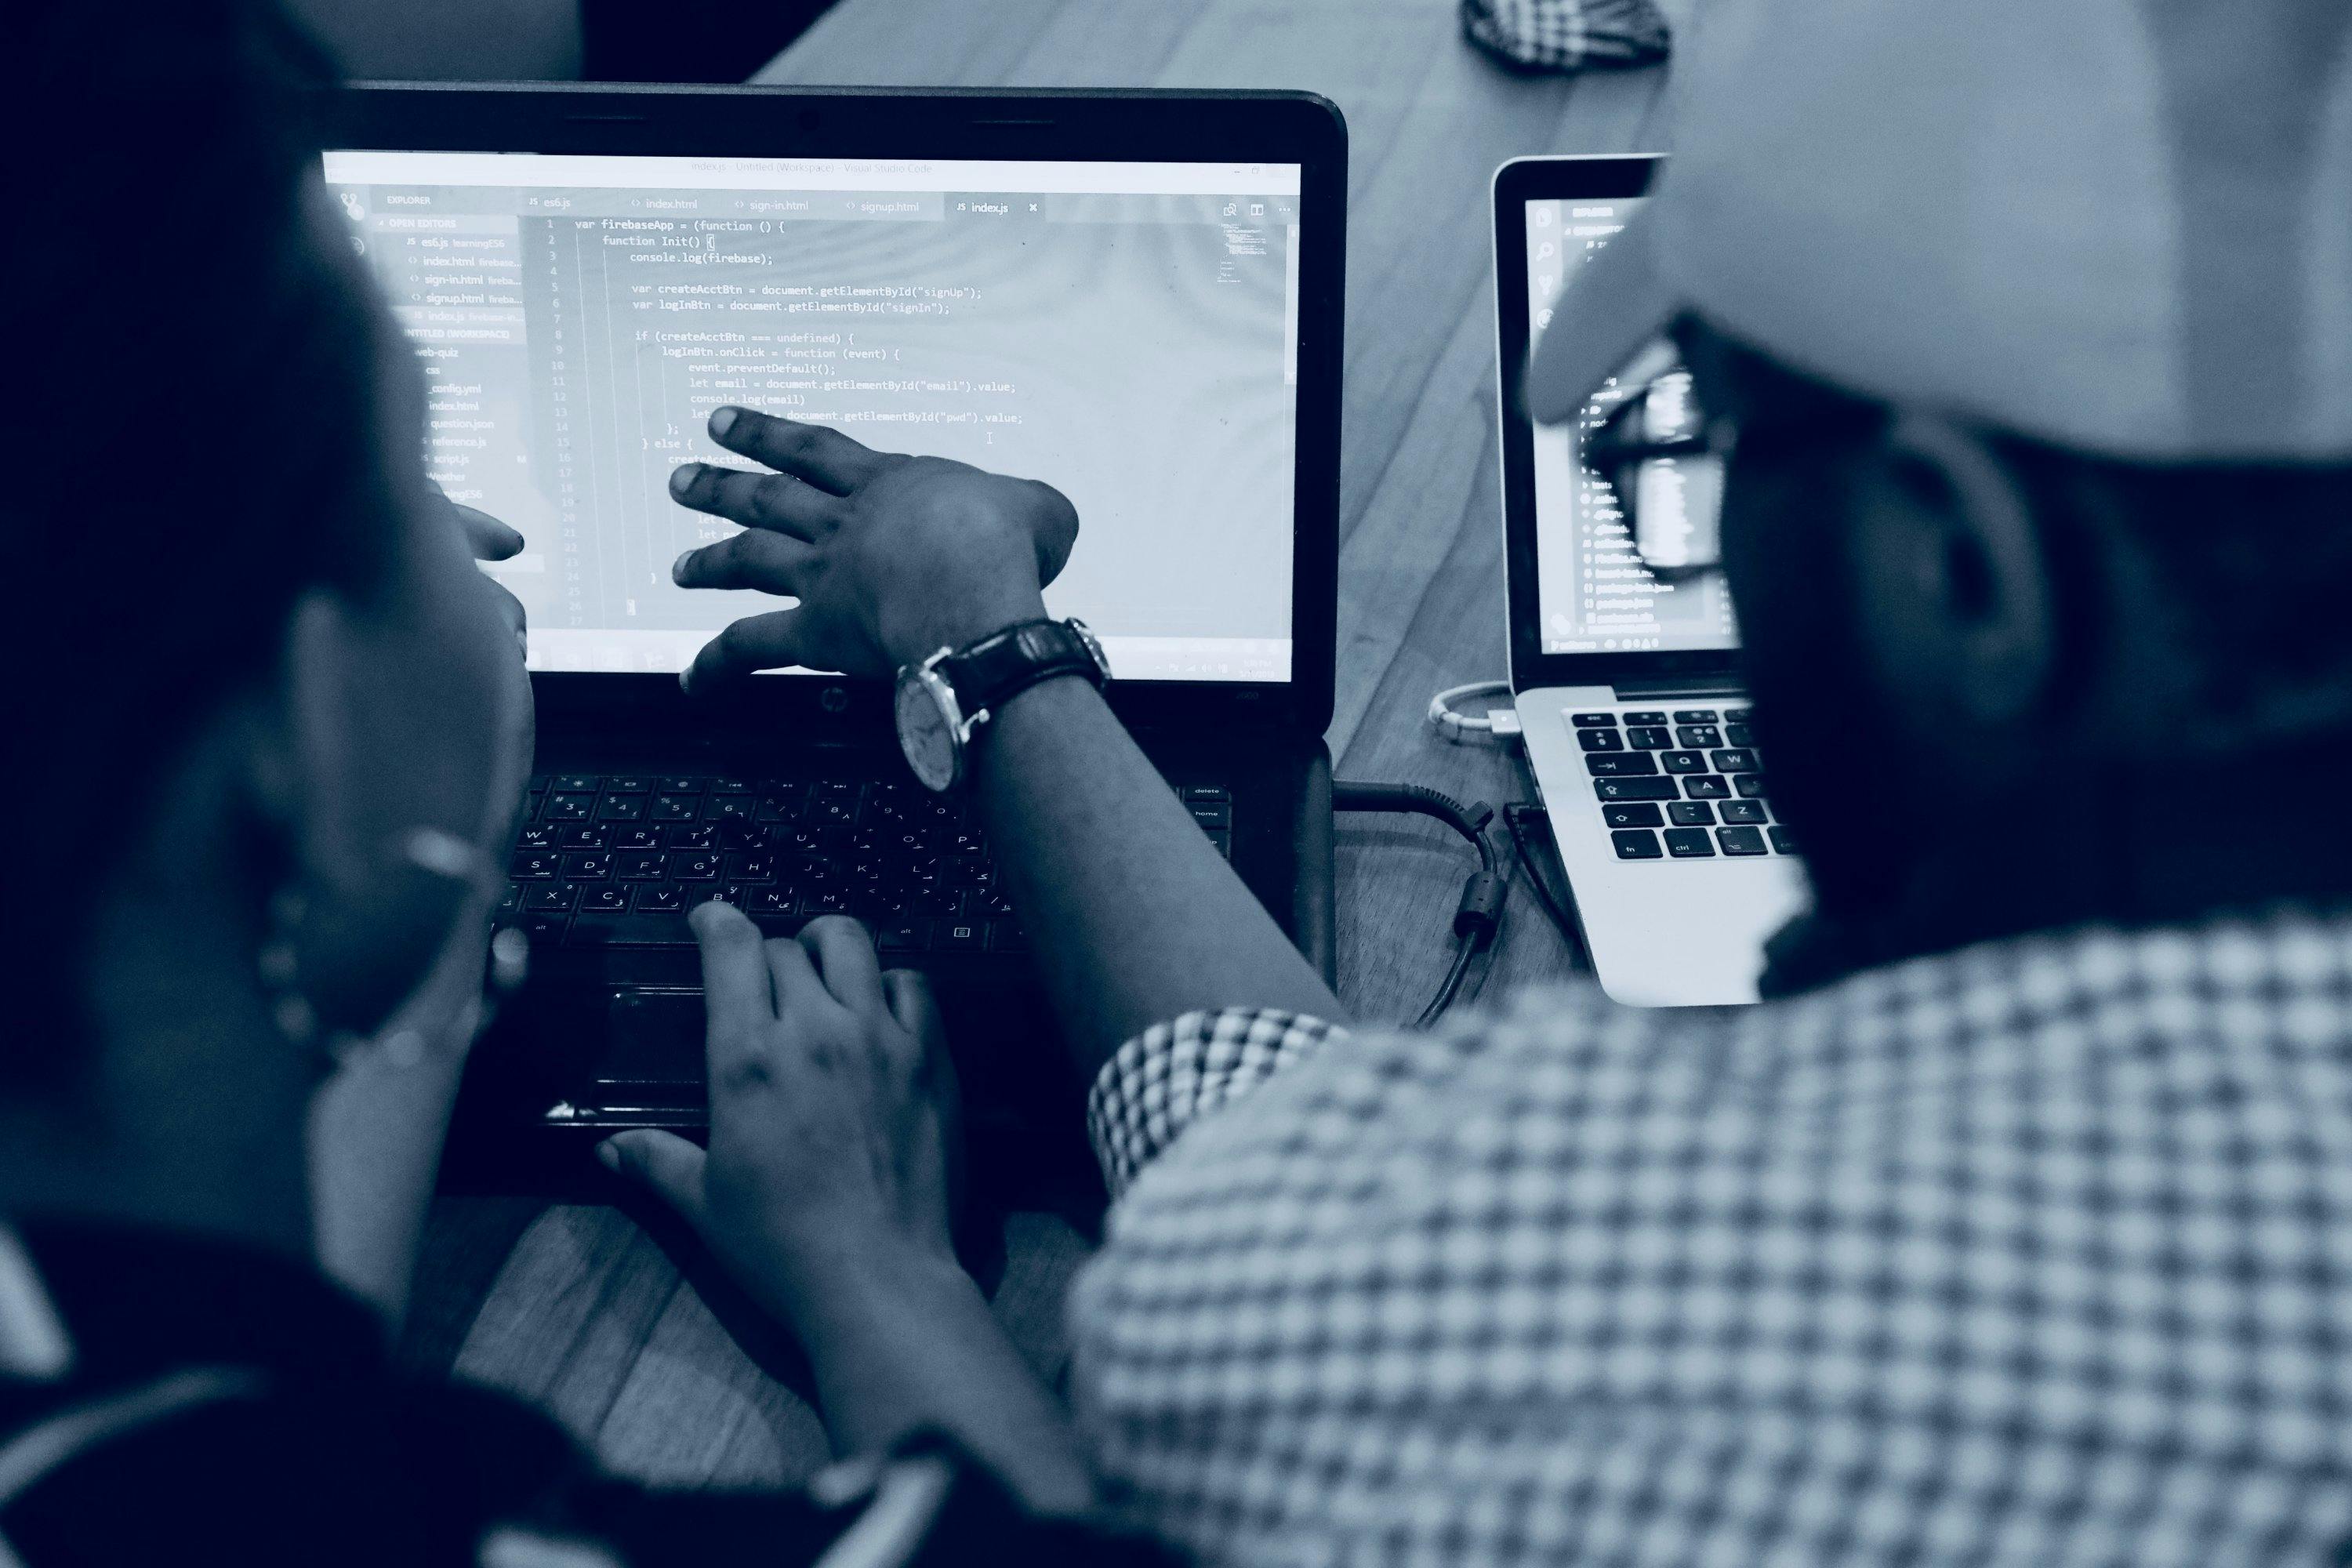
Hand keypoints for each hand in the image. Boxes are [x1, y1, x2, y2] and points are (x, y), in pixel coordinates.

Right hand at [600, 907, 962, 1317]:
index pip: (733, 947)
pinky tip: (881, 1004)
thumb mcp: (705, 1204)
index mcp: (748, 1058)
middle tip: (765, 975)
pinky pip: (914, 983)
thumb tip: (608, 1150)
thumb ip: (657, 1162)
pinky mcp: (930, 1058)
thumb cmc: (783, 1246)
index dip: (718, 920)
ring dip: (830, 945)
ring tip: (822, 964)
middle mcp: (815, 1031)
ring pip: (854, 944)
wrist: (879, 1276)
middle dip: (768, 951)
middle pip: (788, 946)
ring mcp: (879, 1038)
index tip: (710, 919)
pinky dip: (892, 981)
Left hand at [666, 408, 1078, 687]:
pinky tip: (692, 679)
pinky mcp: (817, 631)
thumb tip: (1044, 523)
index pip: (814, 449)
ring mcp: (823, 576)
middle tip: (683, 478)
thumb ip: (1031, 508)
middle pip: (768, 497)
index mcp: (888, 484)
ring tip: (679, 568)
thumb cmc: (1004, 548)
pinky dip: (718, 664)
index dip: (766, 434)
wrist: (972, 591)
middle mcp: (843, 524)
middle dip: (721, 485)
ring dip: (710, 562)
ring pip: (750, 559)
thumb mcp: (1039, 508)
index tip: (725, 422)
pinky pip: (752, 648)